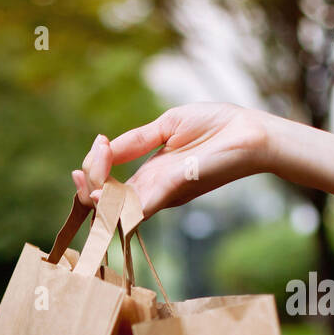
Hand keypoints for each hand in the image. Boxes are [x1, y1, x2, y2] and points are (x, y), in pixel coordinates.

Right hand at [73, 103, 272, 217]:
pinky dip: (116, 205)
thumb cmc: (218, 125)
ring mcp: (163, 194)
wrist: (252, 132)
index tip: (98, 144)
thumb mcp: (168, 125)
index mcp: (151, 174)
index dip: (95, 169)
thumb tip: (104, 146)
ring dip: (96, 200)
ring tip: (84, 185)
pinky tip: (99, 195)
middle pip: (109, 200)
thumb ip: (135, 140)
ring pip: (119, 209)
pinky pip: (138, 207)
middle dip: (87, 188)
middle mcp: (154, 190)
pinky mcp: (173, 190)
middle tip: (80, 171)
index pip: (111, 181)